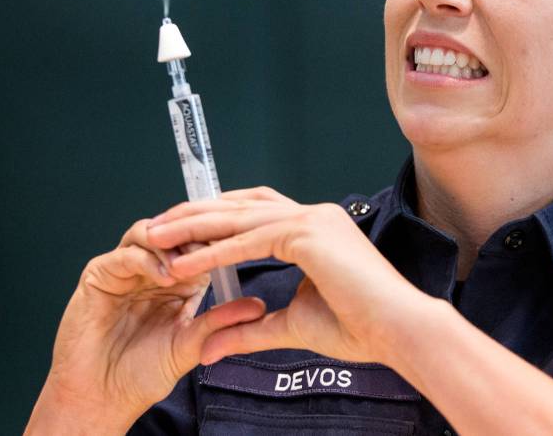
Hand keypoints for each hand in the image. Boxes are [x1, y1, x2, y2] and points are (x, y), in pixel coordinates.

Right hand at [32, 217, 266, 426]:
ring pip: (151, 233)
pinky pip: (125, 255)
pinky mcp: (99, 274)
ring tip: (191, 261)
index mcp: (177, 279)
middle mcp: (150, 267)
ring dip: (174, 243)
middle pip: (176, 231)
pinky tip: (166, 276)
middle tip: (220, 243)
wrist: (101, 397)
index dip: (221, 241)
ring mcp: (124, 267)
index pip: (200, 245)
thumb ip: (219, 323)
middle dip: (199, 234)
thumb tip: (257, 306)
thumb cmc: (141, 373)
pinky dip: (148, 260)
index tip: (245, 245)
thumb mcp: (189, 345)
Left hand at [146, 186, 429, 365]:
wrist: (397, 330)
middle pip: (240, 205)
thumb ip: (251, 329)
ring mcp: (312, 219)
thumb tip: (211, 348)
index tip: (181, 232)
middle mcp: (313, 215)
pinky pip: (249, 239)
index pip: (255, 210)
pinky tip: (185, 263)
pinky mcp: (308, 233)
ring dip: (193, 227)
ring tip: (156, 238)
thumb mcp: (291, 325)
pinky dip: (214, 252)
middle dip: (193, 215)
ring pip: (239, 216)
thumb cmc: (359, 327)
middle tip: (154, 227)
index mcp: (314, 227)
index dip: (216, 217)